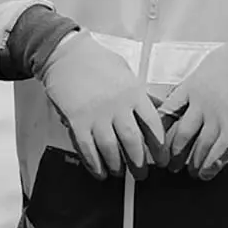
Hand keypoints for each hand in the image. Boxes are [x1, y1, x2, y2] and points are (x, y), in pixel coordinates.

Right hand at [37, 30, 166, 179]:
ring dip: (117, 166)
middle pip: (133, 143)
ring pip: (110, 150)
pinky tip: (99, 171)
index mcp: (133, 92)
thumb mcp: (126, 72)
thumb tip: (159, 109)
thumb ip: (142, 94)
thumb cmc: (97, 61)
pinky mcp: (76, 120)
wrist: (66, 53)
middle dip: (139, 163)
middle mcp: (117, 106)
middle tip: (141, 174)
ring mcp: (96, 114)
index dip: (159, 147)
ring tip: (119, 172)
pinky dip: (94, 164)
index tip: (162, 159)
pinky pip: (87, 149)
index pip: (153, 126)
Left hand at [158, 28, 227, 179]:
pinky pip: (220, 150)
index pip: (167, 112)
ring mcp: (217, 115)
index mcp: (190, 87)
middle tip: (168, 164)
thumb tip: (185, 100)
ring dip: (192, 162)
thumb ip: (193, 86)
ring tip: (188, 172)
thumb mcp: (204, 68)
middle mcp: (200, 104)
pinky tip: (205, 173)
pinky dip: (211, 165)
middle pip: (180, 134)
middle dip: (173, 152)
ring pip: (199, 146)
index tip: (154, 140)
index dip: (160, 129)